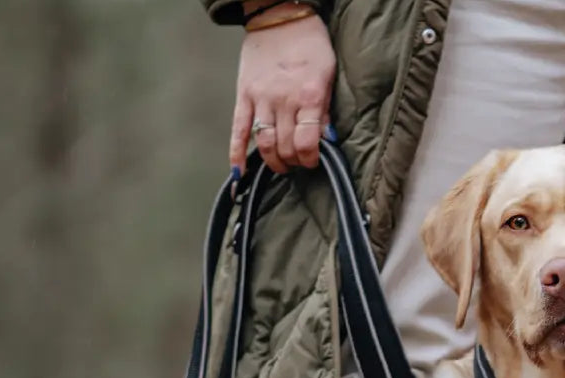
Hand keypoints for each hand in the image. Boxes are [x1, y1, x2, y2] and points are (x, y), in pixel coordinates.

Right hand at [230, 11, 335, 175]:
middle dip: (294, 162)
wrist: (279, 16)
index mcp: (309, 96)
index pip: (307, 143)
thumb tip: (327, 139)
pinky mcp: (243, 95)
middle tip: (298, 162)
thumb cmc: (309, 44)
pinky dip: (237, 153)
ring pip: (265, 143)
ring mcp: (260, 98)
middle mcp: (283, 100)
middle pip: (286, 147)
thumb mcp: (328, 73)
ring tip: (281, 165)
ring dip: (273, 162)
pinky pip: (238, 129)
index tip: (313, 161)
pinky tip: (239, 173)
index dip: (310, 159)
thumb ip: (326, 109)